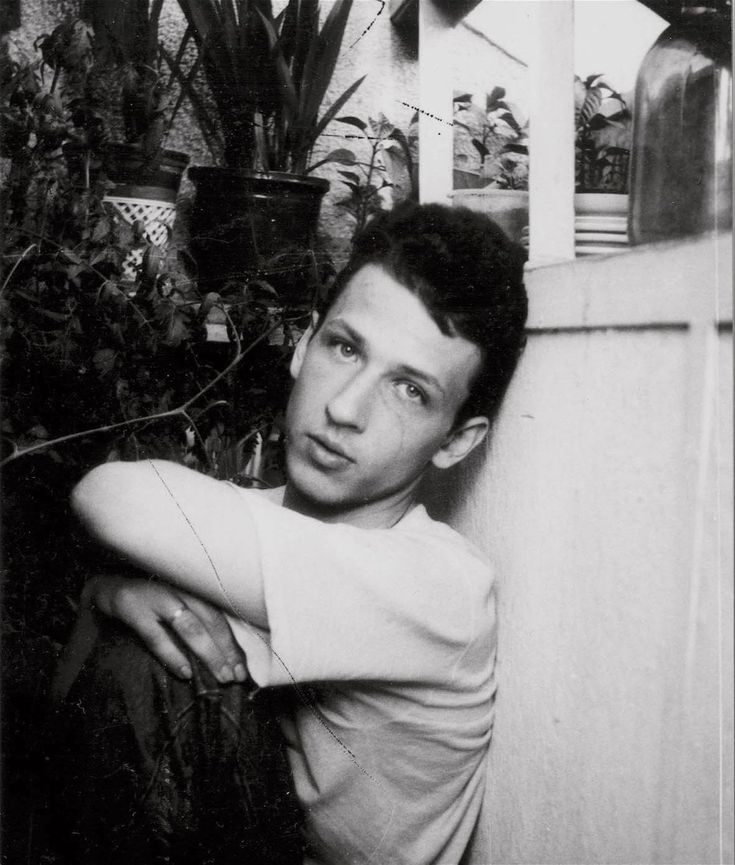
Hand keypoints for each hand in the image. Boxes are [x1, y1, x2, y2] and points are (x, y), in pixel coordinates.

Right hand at [82, 575, 247, 683]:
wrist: (105, 585)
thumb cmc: (148, 598)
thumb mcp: (175, 600)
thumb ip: (196, 618)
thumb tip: (223, 652)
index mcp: (192, 586)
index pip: (221, 616)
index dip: (233, 643)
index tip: (244, 668)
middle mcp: (179, 588)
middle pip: (211, 622)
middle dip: (226, 652)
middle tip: (236, 676)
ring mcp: (157, 597)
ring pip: (191, 628)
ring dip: (209, 654)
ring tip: (220, 676)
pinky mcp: (134, 608)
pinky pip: (157, 636)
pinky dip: (173, 655)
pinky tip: (185, 672)